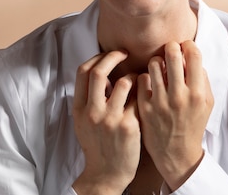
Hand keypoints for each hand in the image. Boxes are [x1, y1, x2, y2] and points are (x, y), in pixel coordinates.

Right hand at [72, 50, 140, 194]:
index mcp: (79, 108)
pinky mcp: (128, 126)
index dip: (97, 58)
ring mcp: (110, 119)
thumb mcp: (84, 122)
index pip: (83, 72)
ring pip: (123, 82)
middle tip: (124, 53)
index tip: (108, 54)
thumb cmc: (98, 145)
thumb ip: (91, 98)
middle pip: (98, 72)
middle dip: (113, 56)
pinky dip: (143, 92)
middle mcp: (92, 112)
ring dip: (133, 75)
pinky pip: (138, 99)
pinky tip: (147, 94)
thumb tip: (105, 74)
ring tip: (139, 77)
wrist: (106, 174)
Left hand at [137, 41, 213, 190]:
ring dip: (157, 61)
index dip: (188, 45)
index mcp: (197, 94)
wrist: (176, 153)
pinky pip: (141, 79)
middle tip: (169, 50)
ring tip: (159, 68)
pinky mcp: (144, 107)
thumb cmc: (193, 124)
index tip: (184, 47)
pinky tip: (150, 84)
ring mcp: (160, 102)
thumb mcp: (207, 103)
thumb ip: (201, 78)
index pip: (194, 55)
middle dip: (170, 47)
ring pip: (154, 63)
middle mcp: (179, 96)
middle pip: (172, 54)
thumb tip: (190, 55)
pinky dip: (146, 78)